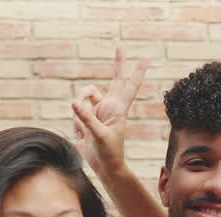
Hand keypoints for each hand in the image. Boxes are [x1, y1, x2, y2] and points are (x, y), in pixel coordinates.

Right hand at [70, 48, 148, 176]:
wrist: (104, 167)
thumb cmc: (108, 154)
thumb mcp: (98, 136)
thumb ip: (86, 119)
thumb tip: (75, 102)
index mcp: (118, 108)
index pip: (129, 85)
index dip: (136, 71)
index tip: (145, 58)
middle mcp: (110, 106)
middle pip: (115, 79)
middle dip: (118, 64)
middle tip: (120, 46)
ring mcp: (99, 110)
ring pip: (84, 97)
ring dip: (79, 113)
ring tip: (83, 132)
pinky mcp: (89, 117)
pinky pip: (77, 111)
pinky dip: (75, 122)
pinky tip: (81, 136)